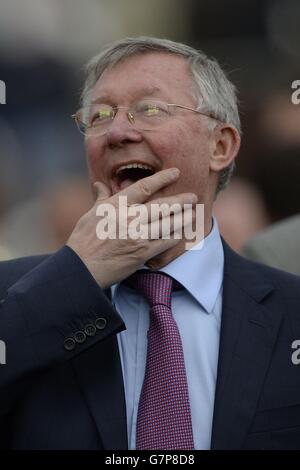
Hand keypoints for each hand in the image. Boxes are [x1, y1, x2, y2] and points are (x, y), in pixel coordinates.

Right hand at [67, 168, 196, 288]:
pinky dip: (175, 237)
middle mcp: (129, 218)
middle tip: (193, 196)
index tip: (175, 173)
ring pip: (167, 223)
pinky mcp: (142, 253)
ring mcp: (137, 236)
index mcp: (116, 206)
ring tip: (194, 213)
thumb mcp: (90, 215)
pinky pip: (164, 243)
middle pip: (162, 205)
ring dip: (183, 218)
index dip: (162, 178)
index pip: (143, 187)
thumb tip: (100, 185)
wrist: (82, 268)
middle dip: (180, 200)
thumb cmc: (83, 241)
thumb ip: (101, 199)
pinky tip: (182, 233)